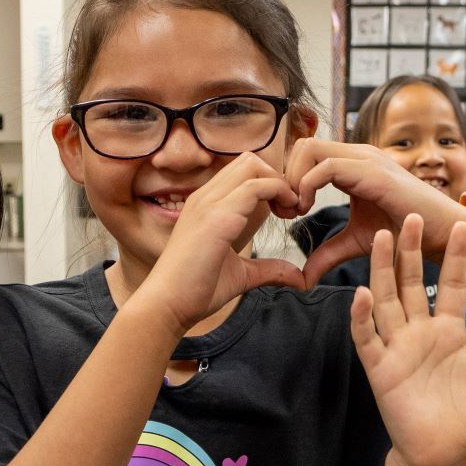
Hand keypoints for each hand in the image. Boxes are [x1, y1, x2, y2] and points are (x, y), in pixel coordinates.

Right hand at [133, 153, 303, 329]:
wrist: (167, 304)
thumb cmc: (196, 291)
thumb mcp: (241, 274)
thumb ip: (268, 269)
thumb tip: (299, 277)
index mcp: (207, 204)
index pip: (243, 171)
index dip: (270, 183)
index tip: (286, 211)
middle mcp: (206, 197)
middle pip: (250, 160)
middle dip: (278, 177)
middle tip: (291, 208)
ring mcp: (209, 203)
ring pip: (253, 166)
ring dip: (280, 184)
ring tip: (291, 212)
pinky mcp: (218, 217)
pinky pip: (255, 187)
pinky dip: (279, 193)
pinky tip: (287, 216)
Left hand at [282, 139, 465, 286]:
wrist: (442, 235)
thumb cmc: (405, 235)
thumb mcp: (356, 243)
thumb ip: (328, 253)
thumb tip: (303, 277)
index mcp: (353, 164)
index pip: (306, 152)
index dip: (289, 178)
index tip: (287, 211)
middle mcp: (359, 155)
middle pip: (303, 144)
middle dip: (286, 174)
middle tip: (287, 210)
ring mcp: (367, 159)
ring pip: (309, 147)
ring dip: (294, 178)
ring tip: (297, 209)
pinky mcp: (373, 172)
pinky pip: (326, 167)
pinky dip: (307, 186)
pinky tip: (307, 209)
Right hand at [351, 214, 465, 465]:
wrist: (444, 455)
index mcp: (449, 332)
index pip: (451, 285)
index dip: (455, 257)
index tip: (462, 224)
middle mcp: (420, 333)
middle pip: (412, 282)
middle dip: (411, 249)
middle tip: (412, 214)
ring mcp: (398, 348)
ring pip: (386, 300)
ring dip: (381, 270)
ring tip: (378, 236)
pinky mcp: (381, 369)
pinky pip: (367, 339)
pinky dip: (361, 318)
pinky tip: (360, 294)